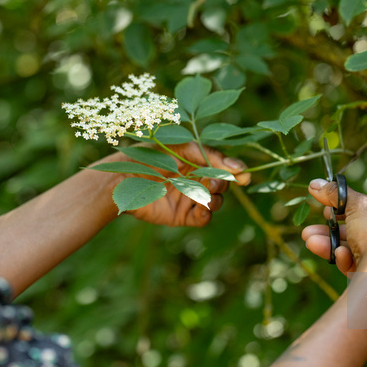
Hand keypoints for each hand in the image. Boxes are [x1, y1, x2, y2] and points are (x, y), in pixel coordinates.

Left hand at [104, 142, 250, 226]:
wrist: (122, 178)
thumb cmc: (149, 156)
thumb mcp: (182, 147)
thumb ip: (211, 156)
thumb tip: (240, 169)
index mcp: (196, 161)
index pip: (223, 167)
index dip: (235, 171)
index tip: (243, 175)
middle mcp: (195, 180)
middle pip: (223, 185)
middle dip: (222, 183)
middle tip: (212, 180)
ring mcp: (189, 199)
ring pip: (216, 202)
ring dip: (215, 197)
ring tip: (203, 190)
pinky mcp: (182, 216)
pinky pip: (204, 218)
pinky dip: (207, 212)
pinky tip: (200, 205)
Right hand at [301, 179, 366, 273]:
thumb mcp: (354, 205)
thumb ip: (334, 193)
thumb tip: (315, 184)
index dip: (349, 203)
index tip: (329, 206)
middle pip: (363, 227)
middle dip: (333, 227)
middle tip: (316, 225)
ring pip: (359, 247)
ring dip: (332, 242)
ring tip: (310, 240)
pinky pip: (366, 264)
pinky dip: (348, 259)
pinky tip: (337, 256)